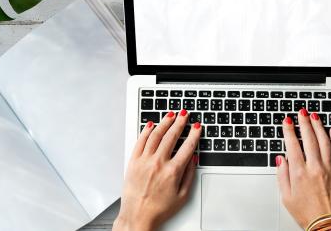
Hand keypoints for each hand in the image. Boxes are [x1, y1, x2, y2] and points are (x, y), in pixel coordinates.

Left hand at [113, 110, 200, 230]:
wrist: (137, 216)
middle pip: (171, 136)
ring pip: (156, 135)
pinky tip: (152, 125)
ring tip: (171, 115)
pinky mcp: (133, 162)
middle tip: (184, 114)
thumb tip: (193, 158)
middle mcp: (158, 163)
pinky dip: (146, 131)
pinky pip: (140, 141)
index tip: (197, 127)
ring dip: (165, 122)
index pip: (187, 147)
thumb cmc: (159, 209)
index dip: (194, 134)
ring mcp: (144, 161)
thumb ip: (190, 174)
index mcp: (172, 171)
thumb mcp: (183, 195)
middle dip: (180, 122)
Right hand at [276, 109, 330, 228]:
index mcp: (299, 173)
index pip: (293, 145)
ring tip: (315, 116)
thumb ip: (282, 175)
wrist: (327, 224)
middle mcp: (315, 168)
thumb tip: (281, 159)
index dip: (289, 130)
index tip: (287, 121)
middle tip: (302, 112)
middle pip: (309, 139)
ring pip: (325, 141)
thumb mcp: (286, 196)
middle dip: (304, 122)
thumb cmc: (306, 213)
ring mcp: (329, 169)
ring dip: (319, 126)